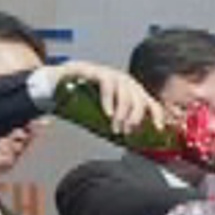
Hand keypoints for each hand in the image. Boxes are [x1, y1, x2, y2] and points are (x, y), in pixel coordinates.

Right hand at [48, 60, 167, 135]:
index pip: (152, 103)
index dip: (158, 116)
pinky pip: (108, 85)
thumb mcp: (105, 114)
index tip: (158, 130)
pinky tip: (107, 113)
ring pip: (126, 95)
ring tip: (114, 126)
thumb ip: (117, 123)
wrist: (56, 83)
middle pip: (140, 101)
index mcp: (132, 92)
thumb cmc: (82, 100)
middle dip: (134, 119)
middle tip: (125, 132)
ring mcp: (112, 75)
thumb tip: (130, 143)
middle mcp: (126, 82)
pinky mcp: (96, 71)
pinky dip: (109, 101)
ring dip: (122, 114)